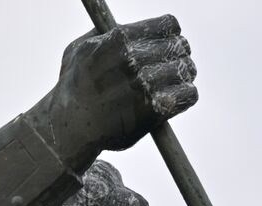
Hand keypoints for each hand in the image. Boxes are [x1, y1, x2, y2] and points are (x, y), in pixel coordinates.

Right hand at [38, 15, 198, 164]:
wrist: (73, 125)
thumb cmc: (75, 85)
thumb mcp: (80, 47)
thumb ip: (105, 32)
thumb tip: (129, 24)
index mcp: (118, 38)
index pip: (169, 26)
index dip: (172, 33)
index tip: (169, 41)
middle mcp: (133, 59)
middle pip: (180, 47)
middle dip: (179, 54)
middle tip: (173, 63)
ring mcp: (145, 85)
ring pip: (186, 70)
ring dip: (183, 75)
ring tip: (174, 80)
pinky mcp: (155, 110)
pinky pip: (189, 94)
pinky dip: (187, 94)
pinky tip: (177, 96)